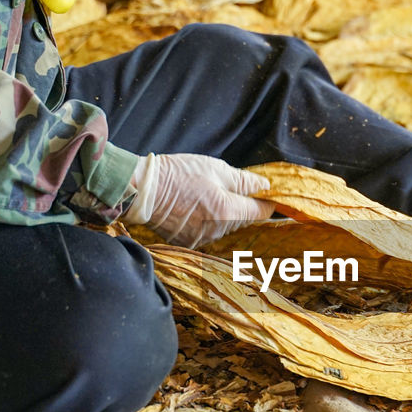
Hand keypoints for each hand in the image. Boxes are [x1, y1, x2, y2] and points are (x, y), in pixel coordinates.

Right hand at [123, 154, 272, 246]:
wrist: (143, 190)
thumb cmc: (179, 174)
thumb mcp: (216, 169)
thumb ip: (245, 181)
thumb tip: (266, 186)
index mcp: (228, 211)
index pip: (261, 212)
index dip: (268, 202)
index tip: (268, 194)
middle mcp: (218, 230)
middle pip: (244, 220)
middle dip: (244, 206)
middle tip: (231, 188)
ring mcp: (203, 239)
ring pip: (226, 227)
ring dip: (224, 214)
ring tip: (207, 196)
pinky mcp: (189, 243)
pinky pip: (208, 233)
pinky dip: (207, 222)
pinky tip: (195, 208)